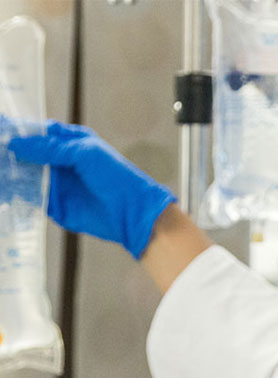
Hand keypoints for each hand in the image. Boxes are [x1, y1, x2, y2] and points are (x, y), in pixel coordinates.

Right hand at [8, 120, 176, 258]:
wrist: (130, 212)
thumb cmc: (115, 177)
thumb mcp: (83, 153)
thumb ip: (49, 147)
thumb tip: (16, 144)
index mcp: (69, 142)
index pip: (36, 132)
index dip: (17, 131)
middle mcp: (60, 161)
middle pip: (25, 153)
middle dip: (8, 153)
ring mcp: (55, 182)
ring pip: (23, 175)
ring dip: (8, 173)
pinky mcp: (53, 204)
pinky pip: (29, 197)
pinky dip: (15, 193)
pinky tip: (4, 190)